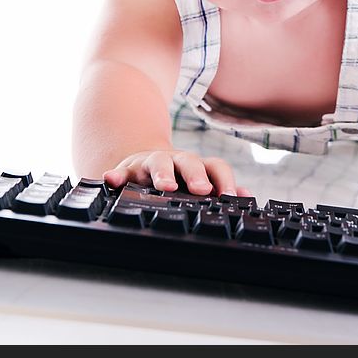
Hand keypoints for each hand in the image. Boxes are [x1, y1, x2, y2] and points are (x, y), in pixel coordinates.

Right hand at [103, 149, 250, 196]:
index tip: (228, 195)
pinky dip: (116, 175)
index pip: (215, 167)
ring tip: (165, 185)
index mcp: (196, 167)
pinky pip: (121, 172)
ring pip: (158, 163)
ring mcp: (152, 163)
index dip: (224, 180)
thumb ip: (221, 188)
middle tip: (202, 190)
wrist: (146, 163)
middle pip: (189, 162)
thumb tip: (246, 196)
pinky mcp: (128, 170)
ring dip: (162, 173)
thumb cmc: (178, 179)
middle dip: (196, 174)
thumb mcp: (199, 182)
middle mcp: (176, 161)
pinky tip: (111, 180)